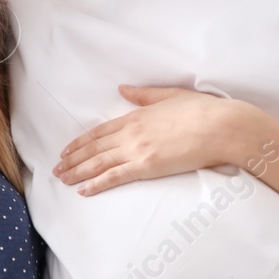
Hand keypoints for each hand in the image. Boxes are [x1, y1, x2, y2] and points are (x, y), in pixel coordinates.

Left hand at [53, 85, 254, 195]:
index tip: (67, 149)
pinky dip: (96, 184)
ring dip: (78, 172)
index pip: (100, 131)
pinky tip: (83, 190)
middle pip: (94, 148)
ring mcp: (137, 150)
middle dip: (72, 159)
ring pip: (98, 163)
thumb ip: (144, 94)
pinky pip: (114, 177)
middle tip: (57, 168)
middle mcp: (131, 133)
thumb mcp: (170, 96)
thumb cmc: (203, 111)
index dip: (81, 142)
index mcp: (136, 115)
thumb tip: (123, 89)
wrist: (221, 126)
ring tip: (63, 180)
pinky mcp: (146, 167)